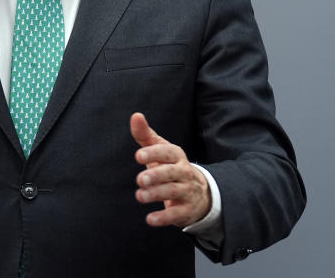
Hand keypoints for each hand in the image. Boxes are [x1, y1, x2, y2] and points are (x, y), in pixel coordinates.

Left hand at [130, 112, 209, 227]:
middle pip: (172, 172)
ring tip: (140, 196)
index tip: (138, 155)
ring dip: (156, 194)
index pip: (167, 152)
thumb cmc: (171, 166)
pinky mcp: (186, 210)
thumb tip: (135, 116)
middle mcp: (184, 172)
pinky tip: (150, 219)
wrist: (198, 192)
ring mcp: (187, 191)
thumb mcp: (160, 150)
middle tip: (140, 179)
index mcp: (176, 156)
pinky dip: (164, 217)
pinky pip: (176, 213)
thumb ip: (146, 135)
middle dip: (156, 175)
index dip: (154, 153)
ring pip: (173, 192)